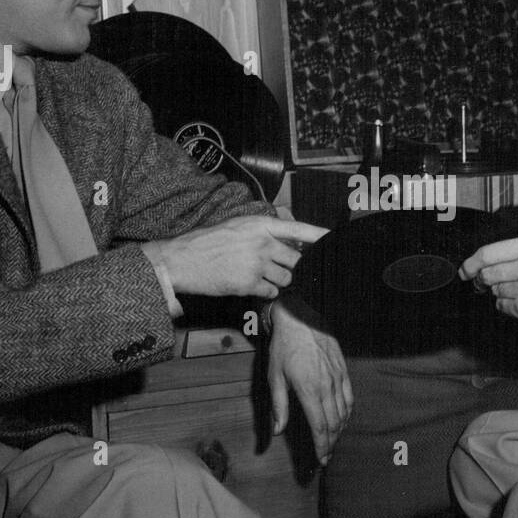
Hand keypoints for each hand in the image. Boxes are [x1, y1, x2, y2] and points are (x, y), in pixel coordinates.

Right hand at [151, 216, 325, 298]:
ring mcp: (257, 264)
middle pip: (295, 260)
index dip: (319, 235)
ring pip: (286, 279)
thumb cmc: (207, 243)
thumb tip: (287, 241)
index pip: (298, 229)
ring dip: (278, 281)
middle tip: (278, 268)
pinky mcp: (249, 284)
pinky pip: (272, 292)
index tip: (335, 239)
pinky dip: (266, 292)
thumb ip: (263, 232)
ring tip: (258, 276)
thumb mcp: (237, 227)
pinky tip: (251, 285)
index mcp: (260, 225)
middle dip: (292, 267)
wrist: (183, 259)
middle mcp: (262, 243)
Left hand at [267, 296, 352, 465]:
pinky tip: (343, 418)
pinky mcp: (343, 368)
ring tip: (333, 440)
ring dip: (340, 429)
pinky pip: (350, 395)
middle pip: (334, 423)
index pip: (320, 426)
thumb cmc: (283, 348)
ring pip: (344, 411)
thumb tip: (278, 431)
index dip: (322, 446)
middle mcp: (326, 385)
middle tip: (326, 455)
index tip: (322, 459)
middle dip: (331, 442)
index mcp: (308, 390)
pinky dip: (348, 411)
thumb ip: (279, 406)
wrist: (299, 319)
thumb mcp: (274, 376)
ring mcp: (337, 376)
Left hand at [460, 225, 517, 342]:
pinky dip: (507, 305)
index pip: (489, 253)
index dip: (471, 262)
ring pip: (495, 291)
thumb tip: (509, 233)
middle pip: (487, 274)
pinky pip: (502, 307)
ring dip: (500, 291)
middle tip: (484, 281)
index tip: (466, 268)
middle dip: (482, 279)